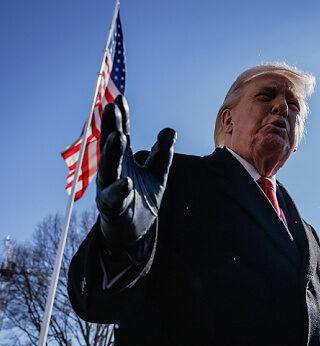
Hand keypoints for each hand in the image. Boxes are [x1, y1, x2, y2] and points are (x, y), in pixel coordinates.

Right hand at [97, 95, 175, 251]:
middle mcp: (112, 170)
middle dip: (110, 127)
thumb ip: (162, 153)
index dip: (121, 118)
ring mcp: (109, 187)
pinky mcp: (112, 207)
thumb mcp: (157, 173)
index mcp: (122, 160)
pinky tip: (127, 180)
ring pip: (109, 168)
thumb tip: (170, 130)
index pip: (121, 133)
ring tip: (118, 136)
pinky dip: (120, 189)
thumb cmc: (141, 198)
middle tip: (110, 107)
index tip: (120, 99)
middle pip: (110, 145)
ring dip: (112, 152)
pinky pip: (114, 197)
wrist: (133, 231)